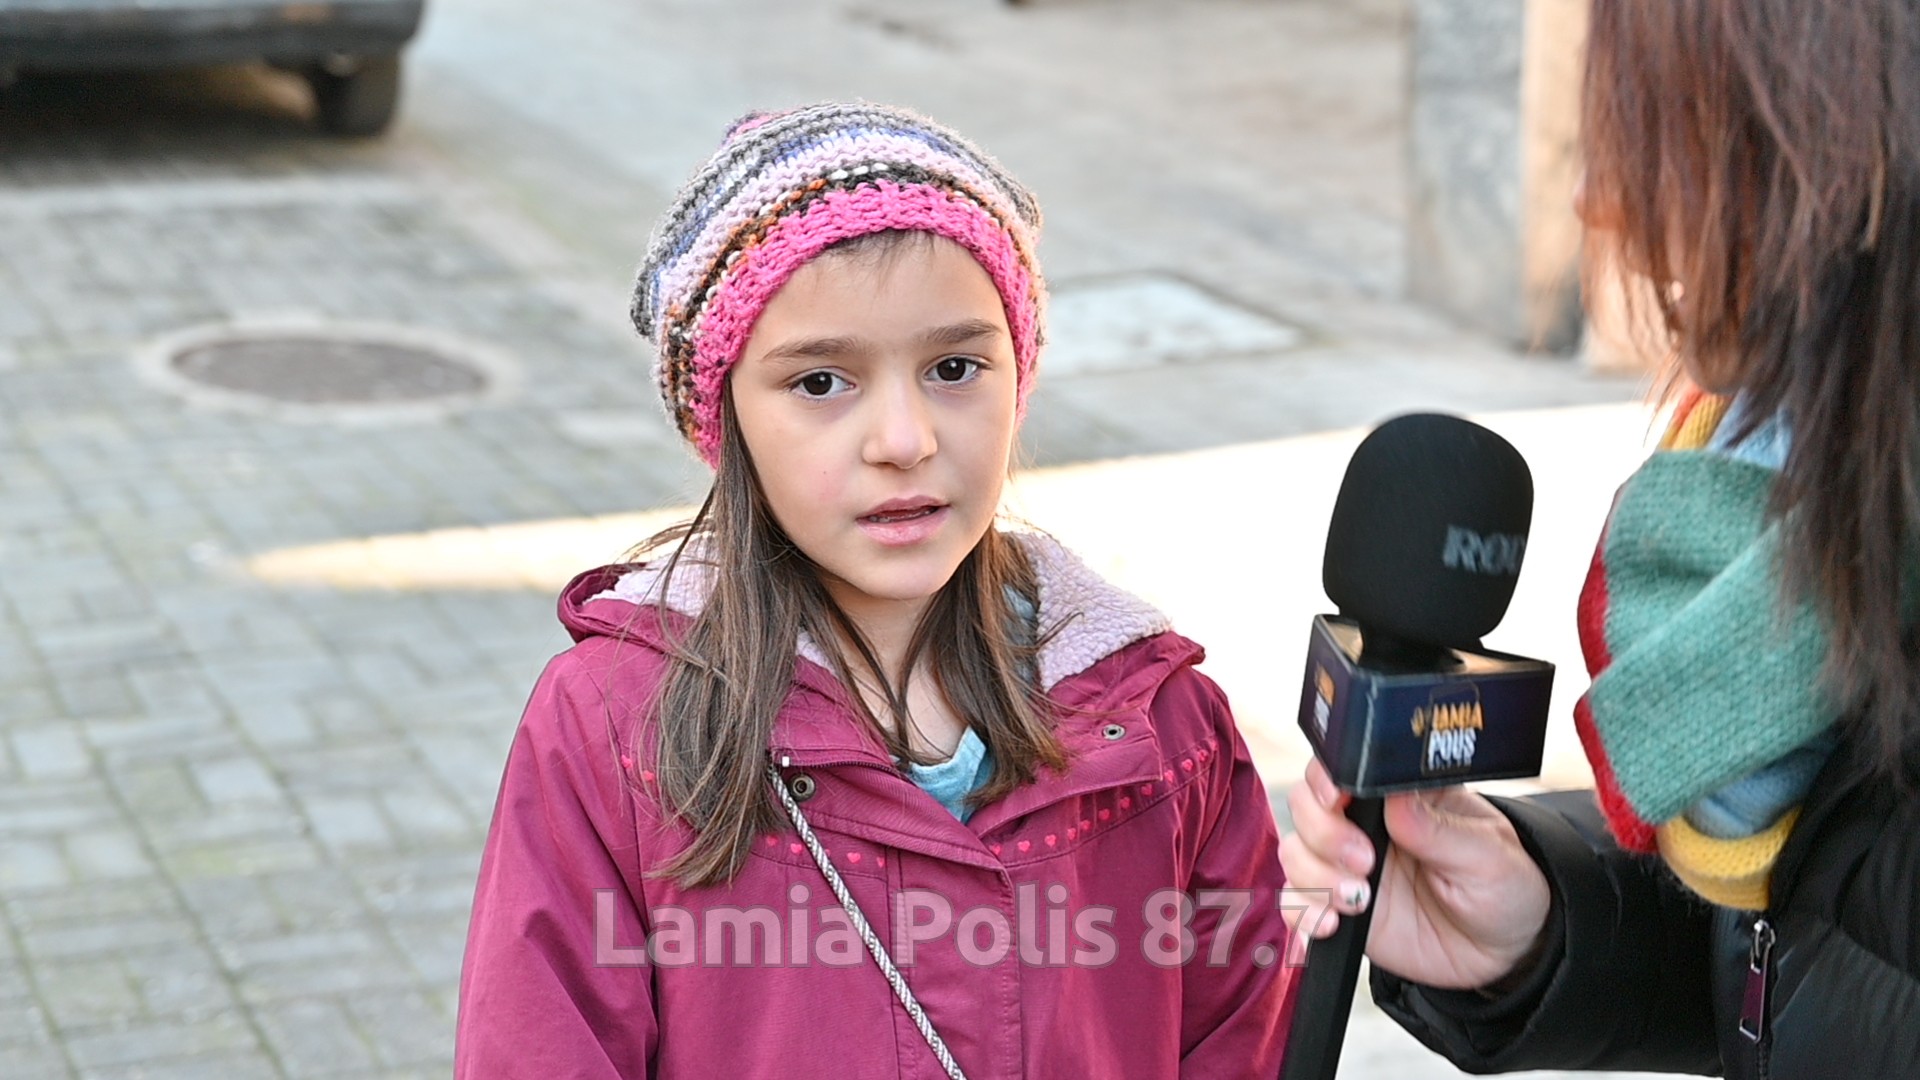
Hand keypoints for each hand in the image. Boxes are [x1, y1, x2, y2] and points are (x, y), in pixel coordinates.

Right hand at [1278, 758, 1552, 989]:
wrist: (1504, 952)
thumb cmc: (1502, 886)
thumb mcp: (1487, 855)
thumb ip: (1440, 830)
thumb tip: (1396, 801)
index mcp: (1399, 794)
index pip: (1344, 766)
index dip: (1328, 779)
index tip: (1338, 800)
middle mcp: (1365, 823)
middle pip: (1306, 804)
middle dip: (1324, 832)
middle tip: (1365, 861)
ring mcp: (1346, 865)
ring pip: (1295, 851)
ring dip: (1316, 875)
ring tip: (1359, 900)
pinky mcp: (1338, 906)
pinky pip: (1296, 902)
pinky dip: (1304, 912)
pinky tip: (1333, 923)